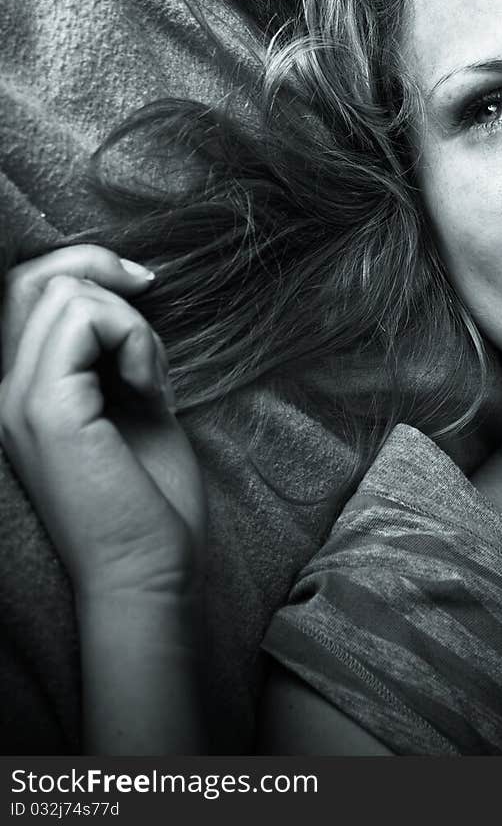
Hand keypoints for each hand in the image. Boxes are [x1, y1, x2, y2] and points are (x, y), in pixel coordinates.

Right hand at [0, 246, 206, 601]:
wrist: (151, 571)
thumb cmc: (150, 496)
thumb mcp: (131, 398)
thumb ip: (113, 346)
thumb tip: (124, 287)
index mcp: (21, 390)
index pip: (22, 288)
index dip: (83, 266)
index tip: (141, 289)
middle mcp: (6, 391)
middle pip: (34, 277)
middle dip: (103, 271)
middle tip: (147, 318)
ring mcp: (18, 400)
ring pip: (65, 293)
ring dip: (129, 321)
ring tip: (147, 378)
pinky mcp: (47, 410)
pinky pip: (85, 319)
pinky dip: (132, 337)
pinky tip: (146, 387)